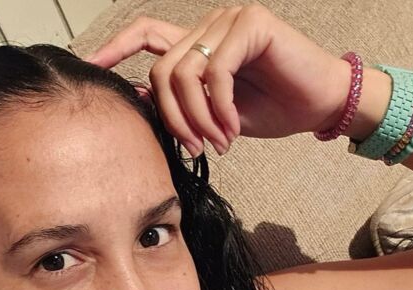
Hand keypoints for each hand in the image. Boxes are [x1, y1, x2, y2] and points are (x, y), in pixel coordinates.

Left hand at [84, 4, 349, 155]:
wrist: (321, 104)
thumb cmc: (275, 109)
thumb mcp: (217, 116)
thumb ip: (183, 106)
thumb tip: (138, 103)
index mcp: (199, 45)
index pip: (146, 35)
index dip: (115, 49)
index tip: (91, 69)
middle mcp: (210, 26)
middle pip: (161, 69)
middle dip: (172, 117)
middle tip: (193, 147)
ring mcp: (230, 20)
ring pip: (184, 72)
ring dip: (196, 118)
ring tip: (217, 142)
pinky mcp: (251, 25)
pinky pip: (215, 71)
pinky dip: (219, 109)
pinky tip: (232, 130)